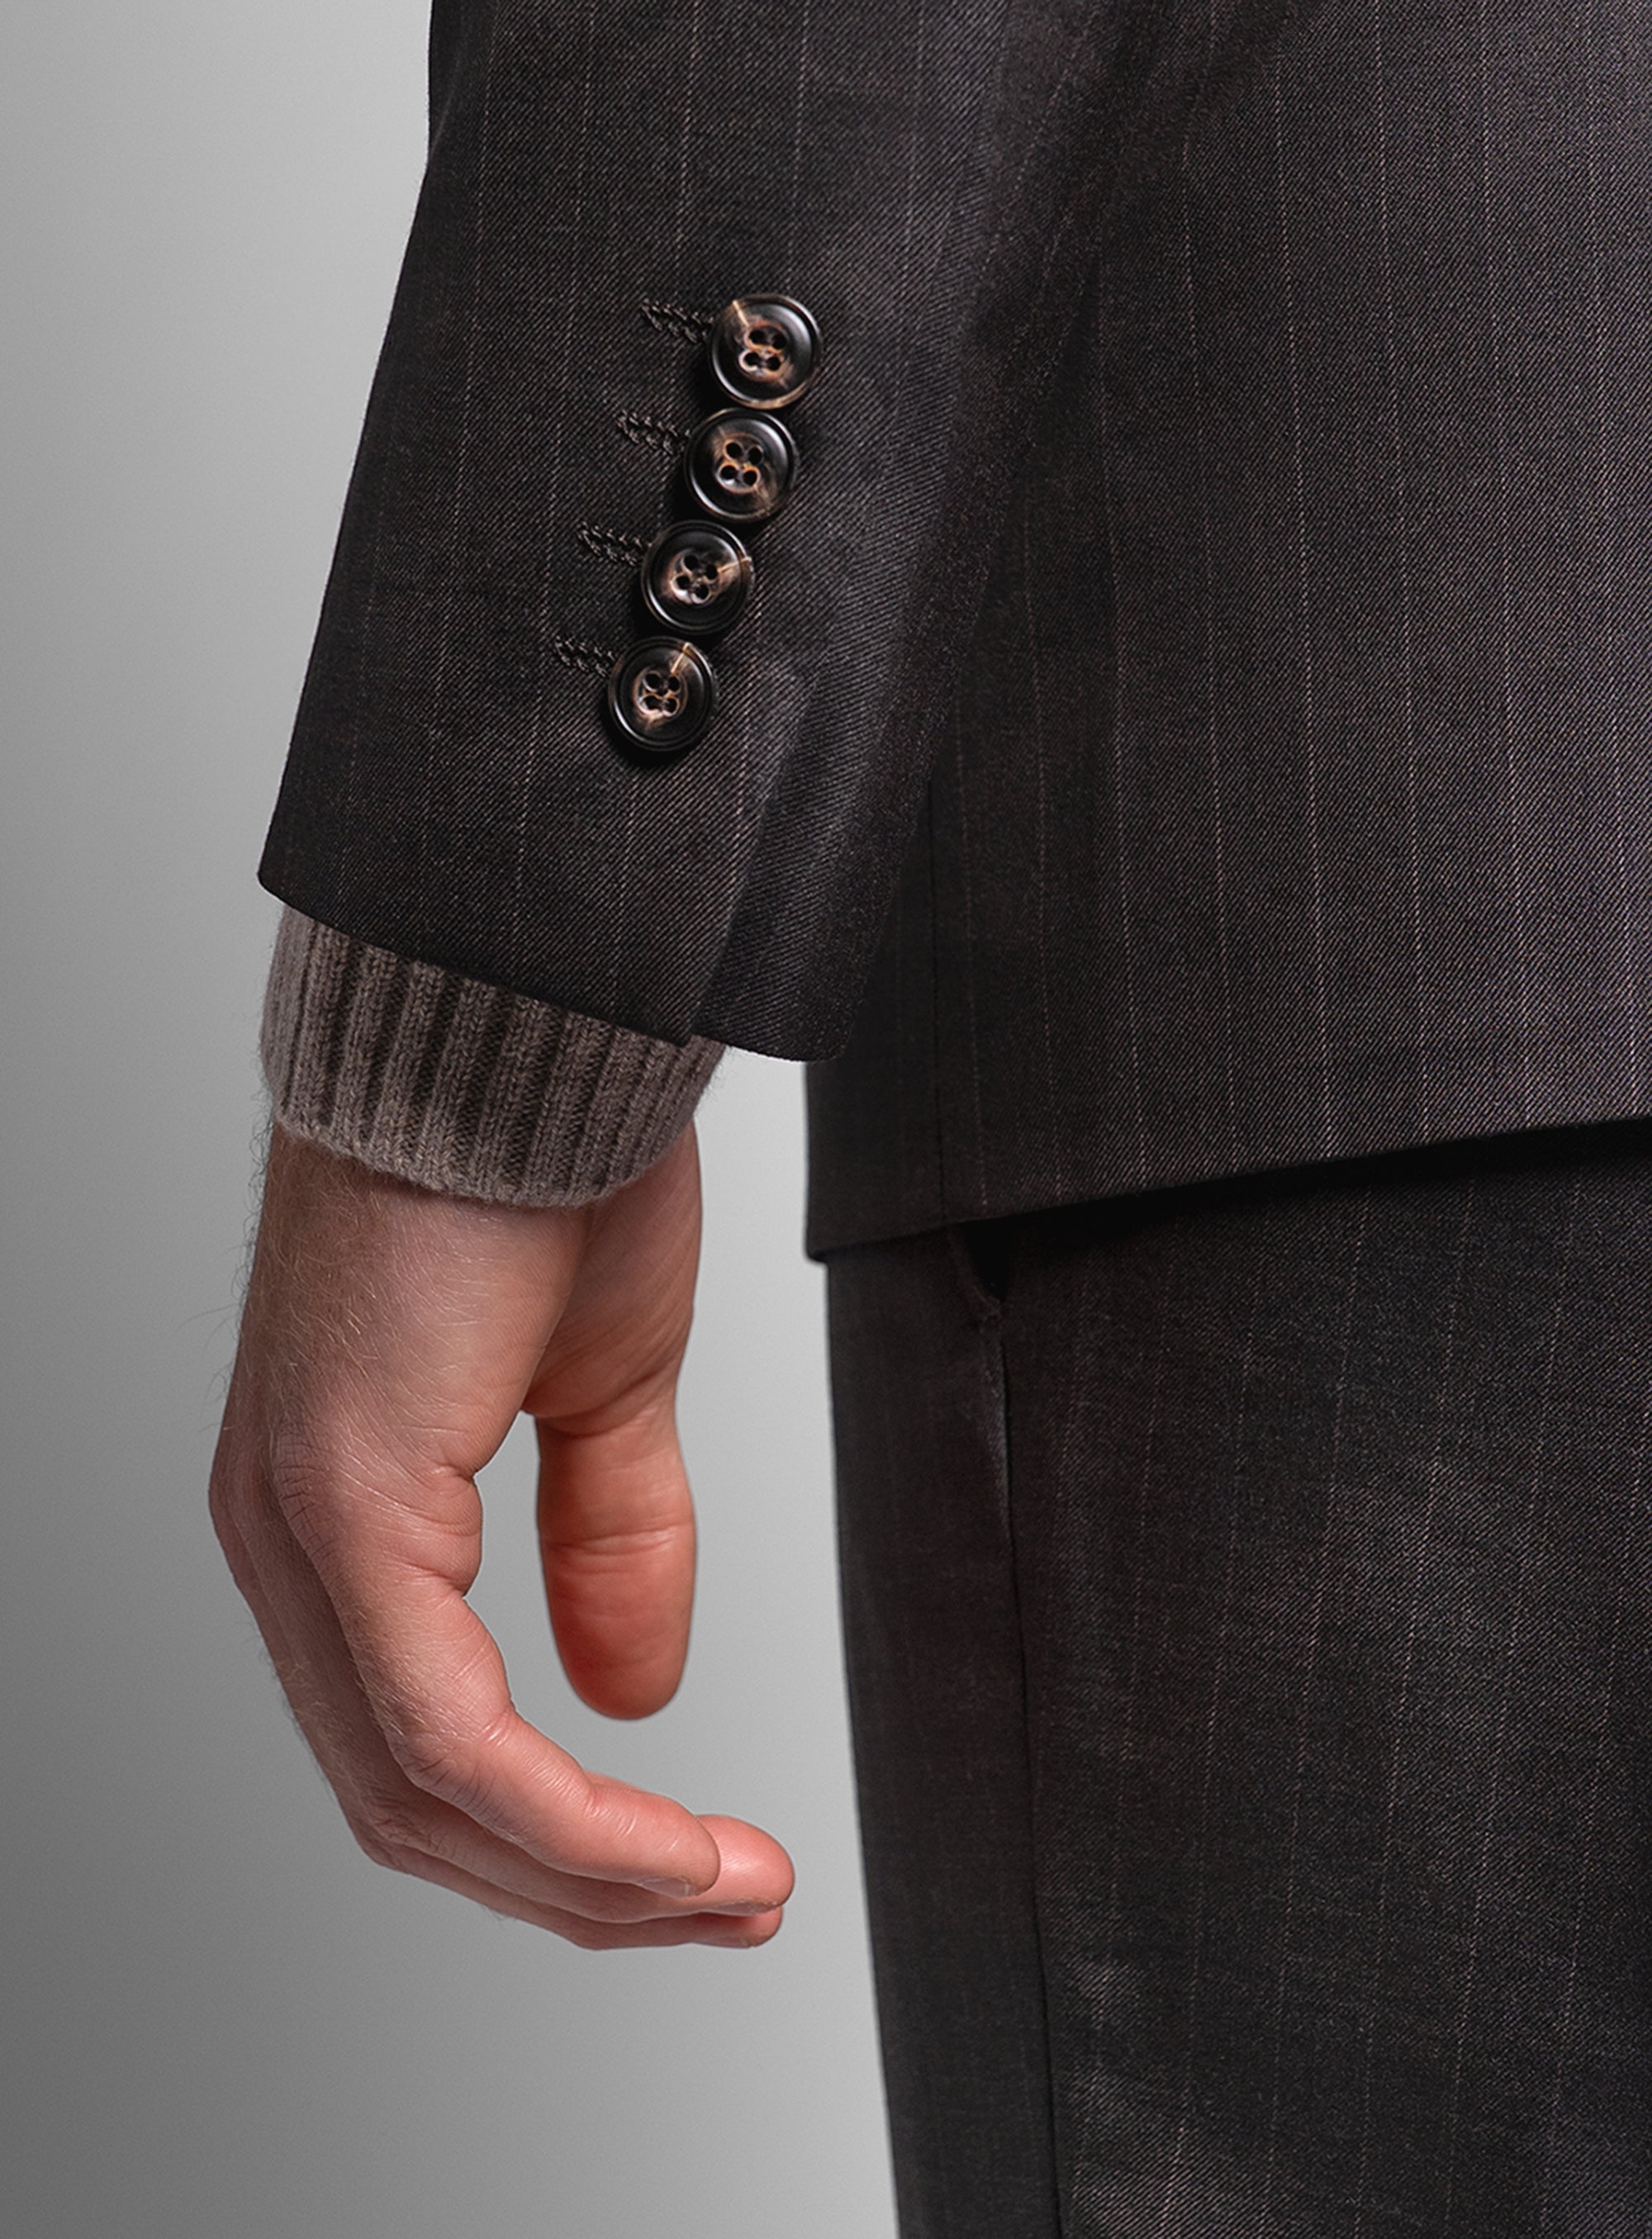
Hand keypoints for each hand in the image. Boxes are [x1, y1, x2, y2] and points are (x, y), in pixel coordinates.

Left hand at [209, 1122, 791, 1947]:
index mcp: (339, 1512)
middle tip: (727, 1903)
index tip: (697, 1867)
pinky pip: (442, 1727)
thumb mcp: (603, 1385)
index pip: (421, 1741)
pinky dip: (566, 1815)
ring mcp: (300, 1525)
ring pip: (422, 1790)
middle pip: (412, 1798)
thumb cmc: (539, 1161)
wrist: (517, 1022)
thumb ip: (610, 1540)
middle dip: (583, 1880)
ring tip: (729, 1891)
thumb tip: (634, 1691)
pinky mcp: (341, 1503)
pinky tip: (669, 1845)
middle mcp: (288, 1538)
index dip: (563, 1831)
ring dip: (589, 1871)